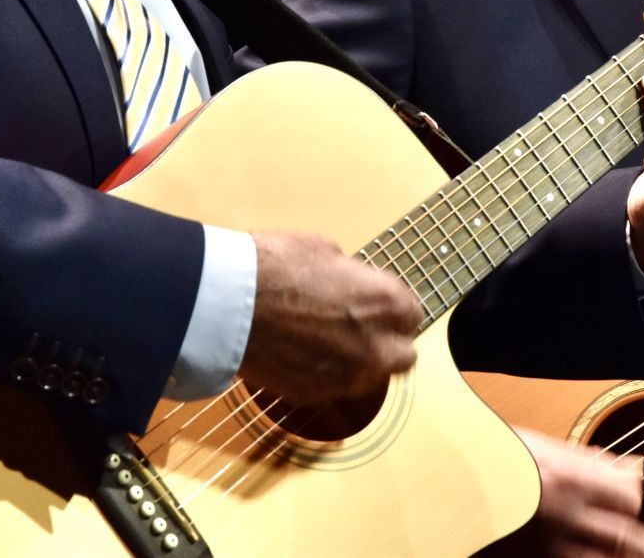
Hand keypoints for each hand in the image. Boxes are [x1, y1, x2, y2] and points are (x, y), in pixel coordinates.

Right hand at [238, 231, 421, 403]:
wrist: (231, 304)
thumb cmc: (276, 267)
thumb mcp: (324, 250)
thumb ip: (351, 276)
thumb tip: (351, 284)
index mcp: (386, 302)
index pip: (412, 315)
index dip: (393, 309)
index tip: (378, 307)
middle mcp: (375, 346)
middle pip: (404, 355)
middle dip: (389, 343)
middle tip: (363, 330)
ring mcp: (347, 376)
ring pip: (371, 377)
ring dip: (361, 363)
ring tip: (332, 345)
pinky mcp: (316, 394)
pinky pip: (334, 387)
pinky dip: (327, 375)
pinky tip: (304, 356)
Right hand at [479, 429, 643, 557]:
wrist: (436, 479)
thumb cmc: (485, 454)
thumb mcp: (538, 444)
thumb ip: (585, 459)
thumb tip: (626, 467)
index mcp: (563, 480)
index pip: (627, 494)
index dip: (637, 492)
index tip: (639, 490)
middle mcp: (561, 518)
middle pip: (625, 540)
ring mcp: (545, 547)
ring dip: (631, 556)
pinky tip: (598, 555)